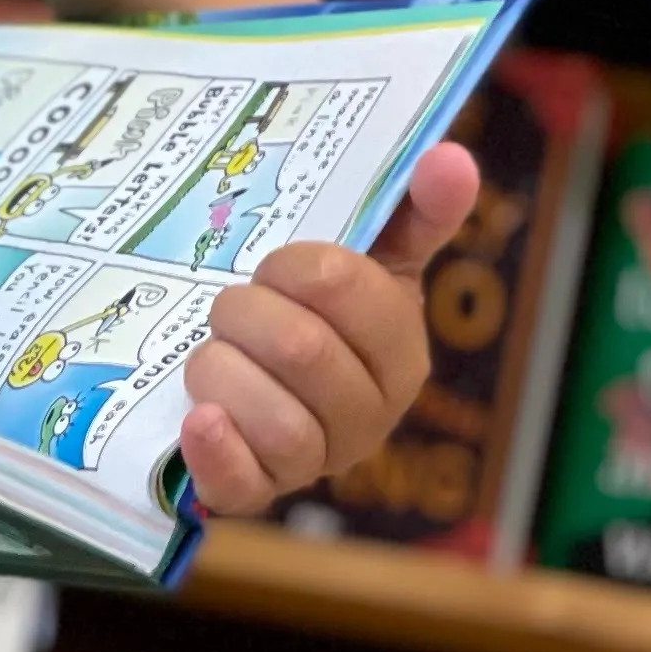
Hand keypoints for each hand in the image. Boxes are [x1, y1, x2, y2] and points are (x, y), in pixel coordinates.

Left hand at [176, 139, 480, 520]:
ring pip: (270, 413)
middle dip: (246, 313)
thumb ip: (414, 211)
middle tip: (232, 307)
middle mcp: (369, 418)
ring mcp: (315, 462)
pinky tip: (198, 417)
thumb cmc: (320, 317)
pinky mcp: (256, 493)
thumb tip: (452, 158)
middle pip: (301, 350)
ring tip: (214, 352)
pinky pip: (241, 483)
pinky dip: (215, 447)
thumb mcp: (371, 261)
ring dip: (220, 366)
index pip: (345, 288)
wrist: (262, 390)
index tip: (276, 266)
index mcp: (402, 355)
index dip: (294, 266)